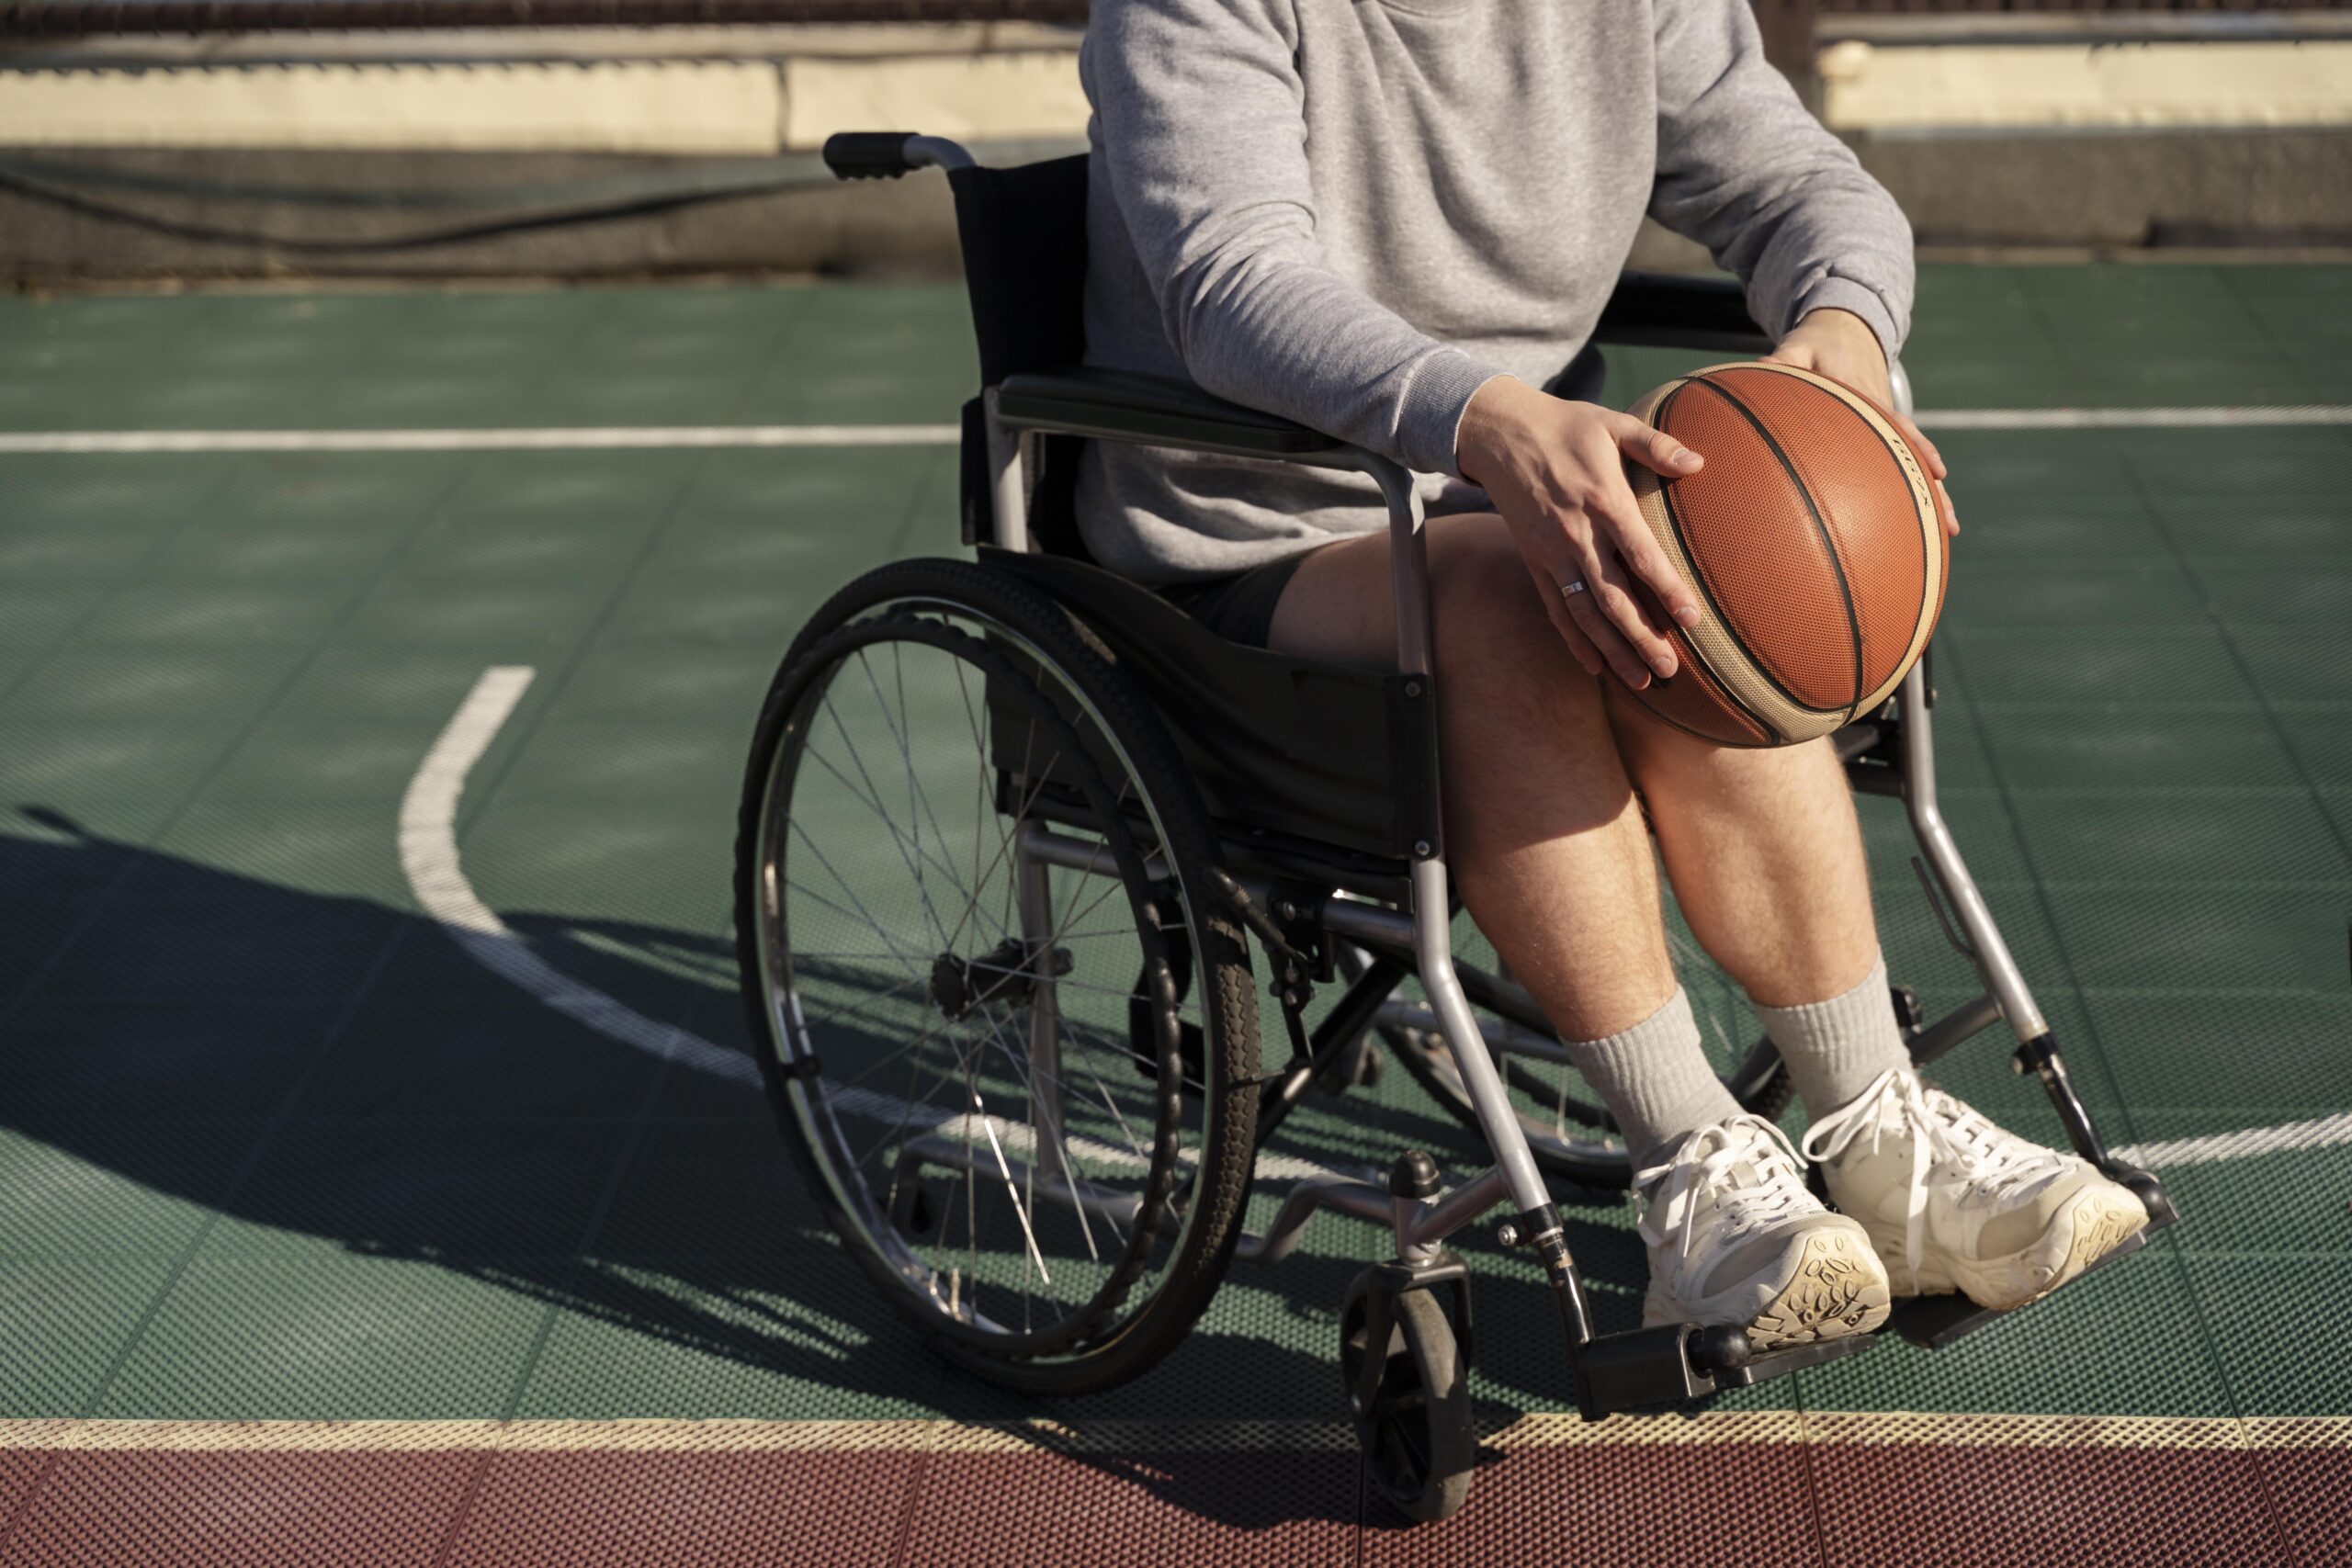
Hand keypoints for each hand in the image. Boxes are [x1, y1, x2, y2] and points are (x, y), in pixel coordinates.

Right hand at [1456, 376, 1706, 689]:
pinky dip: (1574, 641)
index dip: (1667, 589)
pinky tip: (1595, 667)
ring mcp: (1551, 553)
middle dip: (1641, 637)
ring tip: (1641, 680)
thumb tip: (1699, 463)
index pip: (1640, 554)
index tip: (1691, 619)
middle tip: (1670, 669)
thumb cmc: (1564, 426)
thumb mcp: (1611, 424)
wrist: (1499, 433)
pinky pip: (1555, 608)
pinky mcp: (1534, 561)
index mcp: (1602, 501)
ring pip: (1584, 612)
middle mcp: (1576, 535)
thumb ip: (1656, 445)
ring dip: (1612, 650)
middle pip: (1612, 597)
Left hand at [1767, 308, 1958, 536]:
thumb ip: (1785, 358)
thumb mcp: (1800, 345)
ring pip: (1913, 462)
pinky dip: (1915, 487)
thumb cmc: (1819, 343)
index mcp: (1865, 393)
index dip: (1913, 447)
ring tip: (1950, 531)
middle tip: (1948, 522)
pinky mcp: (1885, 431)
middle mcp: (1883, 411)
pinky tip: (1922, 521)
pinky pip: (1903, 462)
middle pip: (1913, 453)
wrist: (1847, 330)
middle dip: (1931, 486)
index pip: (1895, 423)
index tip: (1938, 471)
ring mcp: (1887, 423)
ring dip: (1932, 495)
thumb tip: (1765, 366)